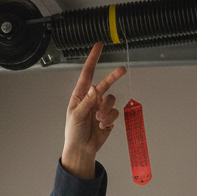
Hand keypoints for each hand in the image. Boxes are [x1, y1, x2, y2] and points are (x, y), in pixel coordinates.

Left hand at [61, 42, 126, 178]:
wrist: (82, 149)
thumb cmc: (74, 132)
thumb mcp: (76, 115)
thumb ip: (87, 101)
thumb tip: (94, 88)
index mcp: (80, 95)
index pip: (87, 73)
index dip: (93, 59)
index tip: (99, 46)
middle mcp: (92, 99)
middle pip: (105, 83)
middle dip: (113, 77)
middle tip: (122, 70)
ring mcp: (101, 107)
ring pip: (111, 100)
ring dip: (106, 110)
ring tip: (98, 120)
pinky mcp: (109, 116)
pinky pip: (115, 112)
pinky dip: (109, 118)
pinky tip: (102, 126)